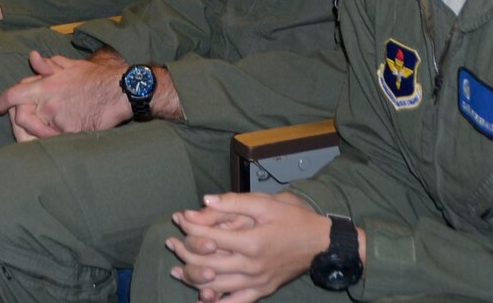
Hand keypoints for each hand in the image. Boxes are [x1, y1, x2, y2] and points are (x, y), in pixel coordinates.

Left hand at [0, 50, 131, 138]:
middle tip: (20, 120)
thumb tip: (32, 58)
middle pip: (20, 116)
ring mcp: (59, 120)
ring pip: (34, 131)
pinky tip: (56, 136)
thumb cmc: (96, 77)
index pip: (14, 94)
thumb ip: (48, 64)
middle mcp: (48, 103)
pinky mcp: (71, 133)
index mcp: (46, 85)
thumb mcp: (71, 66)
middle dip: (17, 118)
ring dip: (33, 130)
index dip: (3, 101)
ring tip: (40, 129)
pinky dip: (51, 139)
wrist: (120, 91)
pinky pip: (53, 141)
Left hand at [165, 192, 333, 302]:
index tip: (179, 218)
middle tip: (171, 243)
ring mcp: (257, 282)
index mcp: (251, 242)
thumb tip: (204, 200)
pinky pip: (236, 302)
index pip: (209, 237)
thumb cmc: (295, 220)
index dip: (190, 227)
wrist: (322, 244)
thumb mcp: (266, 203)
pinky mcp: (263, 291)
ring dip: (193, 278)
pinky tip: (201, 300)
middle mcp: (252, 266)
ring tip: (176, 269)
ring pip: (217, 285)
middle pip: (208, 263)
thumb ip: (234, 202)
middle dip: (185, 252)